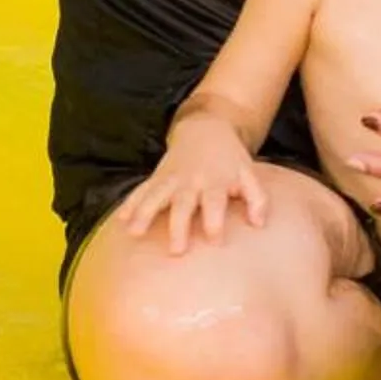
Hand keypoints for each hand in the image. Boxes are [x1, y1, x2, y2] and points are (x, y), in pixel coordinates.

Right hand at [117, 119, 267, 253]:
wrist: (206, 128)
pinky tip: (121, 219)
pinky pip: (142, 189)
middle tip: (176, 251)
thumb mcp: (249, 174)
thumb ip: (258, 199)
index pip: (215, 203)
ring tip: (134, 232)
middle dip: (179, 226)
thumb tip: (259, 224)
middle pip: (183, 204)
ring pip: (156, 195)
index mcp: (216, 182)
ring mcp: (172, 178)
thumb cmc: (231, 160)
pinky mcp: (158, 176)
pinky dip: (131, 202)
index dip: (215, 221)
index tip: (214, 241)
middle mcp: (191, 181)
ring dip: (144, 213)